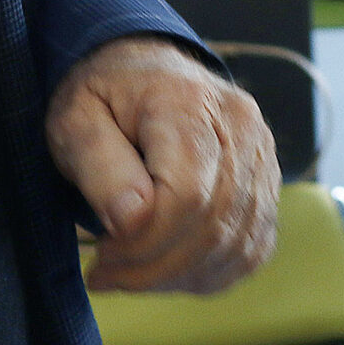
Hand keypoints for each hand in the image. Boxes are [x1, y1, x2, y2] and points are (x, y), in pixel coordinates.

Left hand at [45, 34, 278, 294]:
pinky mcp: (266, 181)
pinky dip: (211, 273)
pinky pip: (252, 247)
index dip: (143, 242)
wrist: (146, 68)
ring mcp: (262, 154)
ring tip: (132, 273)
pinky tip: (169, 270)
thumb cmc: (105, 95)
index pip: (187, 195)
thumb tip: (131, 221)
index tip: (100, 254)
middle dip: (153, 268)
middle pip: (213, 225)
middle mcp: (240, 125)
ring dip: (178, 276)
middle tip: (106, 272)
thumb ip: (100, 165)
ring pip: (236, 244)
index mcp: (188, 102)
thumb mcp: (76, 118)